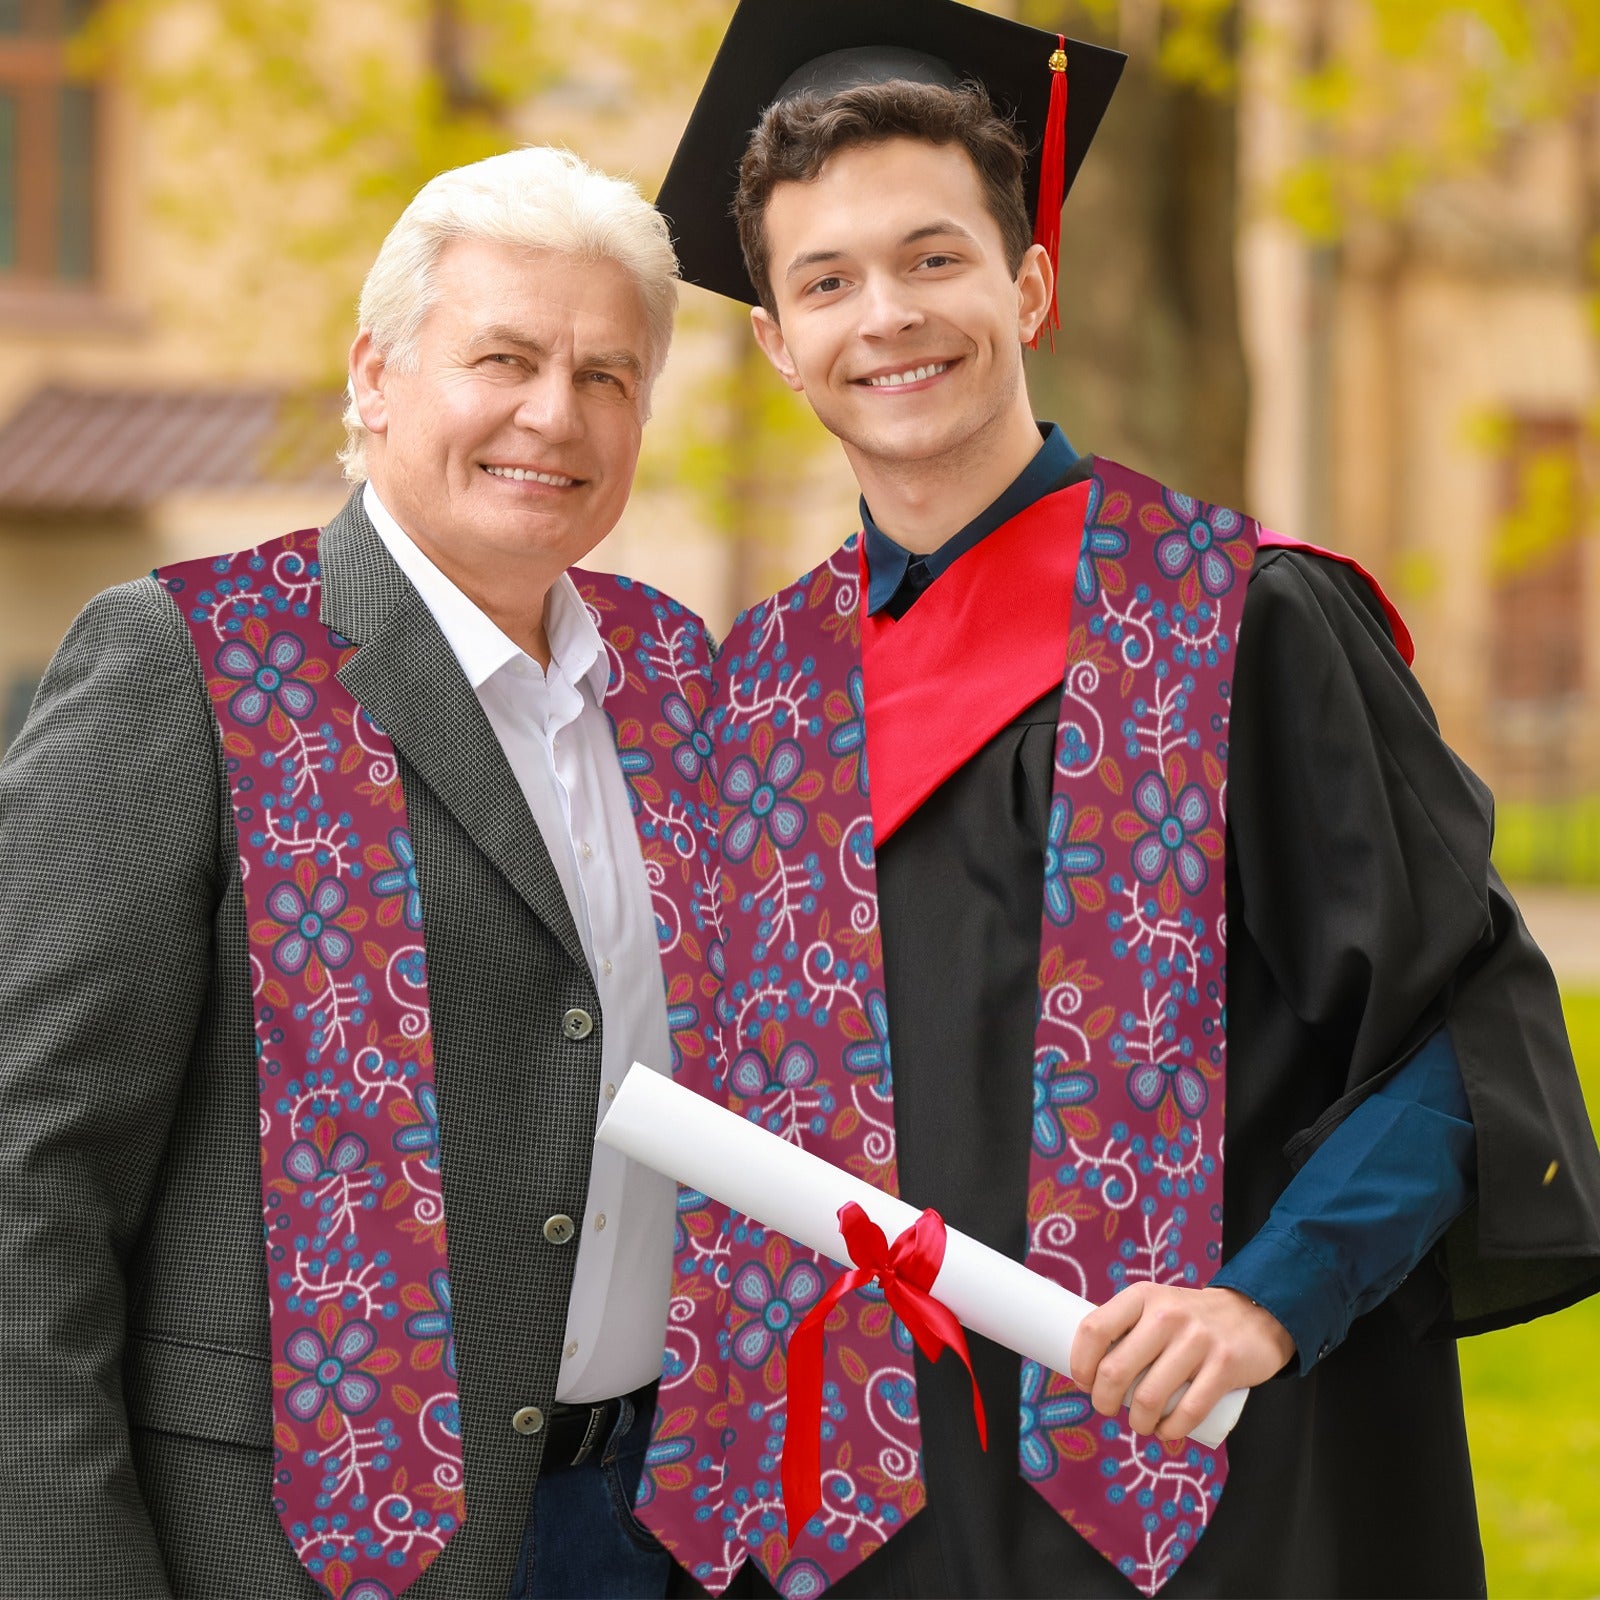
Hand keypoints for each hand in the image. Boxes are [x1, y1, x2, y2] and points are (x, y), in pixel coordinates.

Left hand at [1068, 1282, 1295, 1441]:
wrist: (1253, 1315)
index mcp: (1142, 1296)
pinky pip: (1187, 1412)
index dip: (1080, 1363)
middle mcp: (1166, 1314)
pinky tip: (1164, 1432)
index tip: (1083, 1381)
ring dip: (1137, 1422)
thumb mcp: (1155, 1305)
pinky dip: (1170, 1431)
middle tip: (1106, 1408)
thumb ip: (1127, 1328)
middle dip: (1103, 1401)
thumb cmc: (1189, 1319)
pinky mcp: (1224, 1366)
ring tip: (1139, 1423)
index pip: (1094, 1329)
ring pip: (1149, 1398)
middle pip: (1115, 1370)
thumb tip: (1087, 1366)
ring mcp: (1197, 1340)